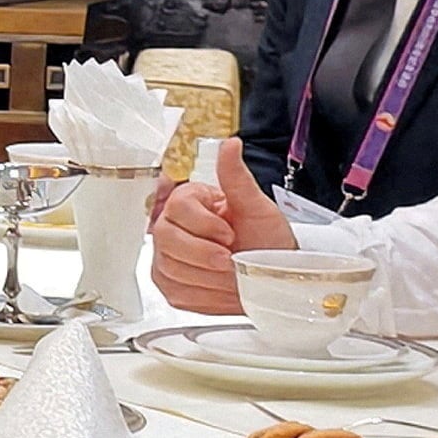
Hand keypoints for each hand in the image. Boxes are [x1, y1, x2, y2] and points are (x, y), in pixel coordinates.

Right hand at [150, 137, 291, 314]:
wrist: (271, 278)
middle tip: (229, 258)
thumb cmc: (268, 242)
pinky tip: (217, 285)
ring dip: (205, 274)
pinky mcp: (169, 284)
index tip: (229, 233)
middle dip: (202, 253)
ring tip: (228, 271)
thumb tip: (230, 144)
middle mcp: (172, 227)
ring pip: (169, 267)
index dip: (204, 225)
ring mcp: (166, 257)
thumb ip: (237, 177)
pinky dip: (200, 292)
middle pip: (166, 238)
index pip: (177, 207)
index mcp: (190, 202)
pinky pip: (173, 290)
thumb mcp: (257, 207)